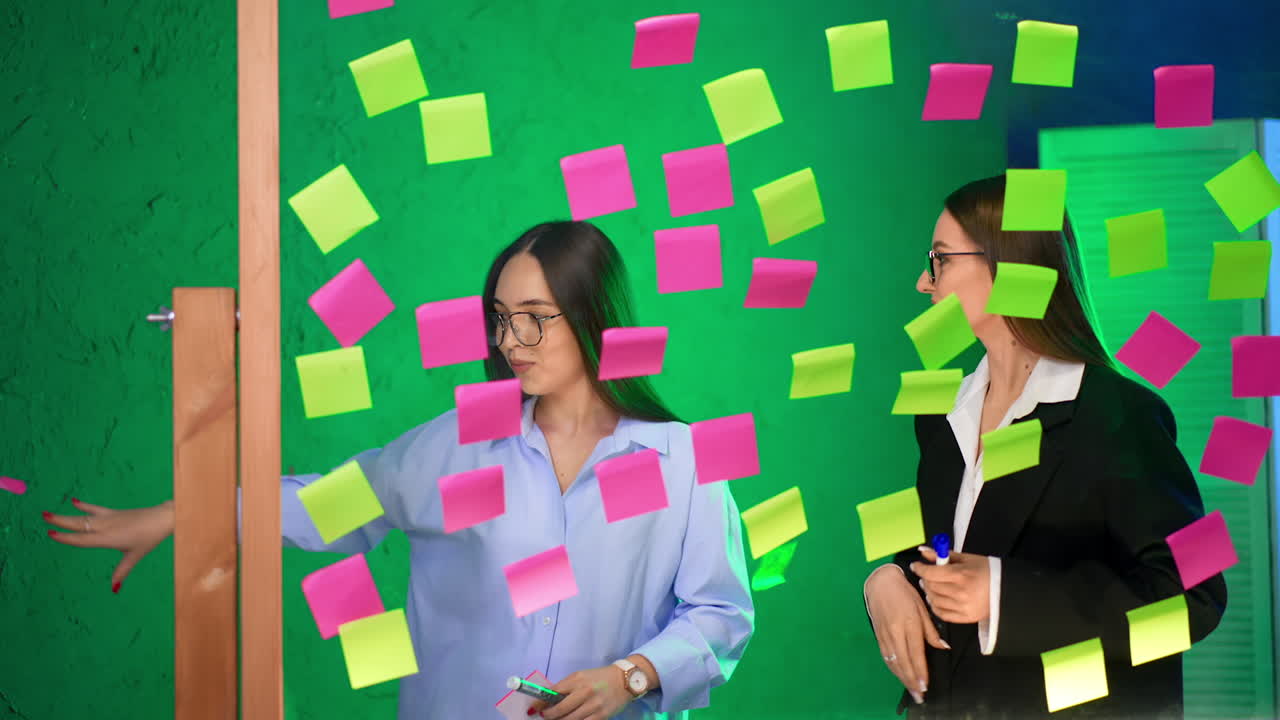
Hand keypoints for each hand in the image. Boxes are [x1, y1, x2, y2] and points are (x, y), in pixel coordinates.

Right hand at [43, 498, 174, 592]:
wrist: (161, 518)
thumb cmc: (149, 538)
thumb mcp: (135, 556)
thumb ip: (122, 571)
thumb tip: (114, 589)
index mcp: (107, 539)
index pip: (82, 539)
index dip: (66, 538)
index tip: (51, 534)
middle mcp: (105, 526)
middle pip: (79, 524)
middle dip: (61, 522)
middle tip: (44, 517)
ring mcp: (108, 518)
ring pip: (84, 516)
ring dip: (66, 515)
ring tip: (49, 513)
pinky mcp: (113, 512)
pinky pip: (95, 509)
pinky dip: (84, 506)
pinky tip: (74, 501)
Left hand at [535, 665, 632, 719]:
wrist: (624, 680)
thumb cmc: (599, 678)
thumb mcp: (581, 677)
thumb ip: (566, 687)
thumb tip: (548, 700)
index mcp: (577, 679)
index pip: (554, 692)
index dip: (541, 702)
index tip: (533, 709)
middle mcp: (585, 692)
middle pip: (560, 709)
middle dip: (548, 715)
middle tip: (544, 717)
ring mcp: (593, 705)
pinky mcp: (601, 716)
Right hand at [865, 565, 949, 704]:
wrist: (881, 583)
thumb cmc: (905, 593)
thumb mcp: (922, 608)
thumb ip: (931, 630)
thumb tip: (943, 648)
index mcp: (909, 623)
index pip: (915, 652)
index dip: (920, 671)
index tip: (925, 685)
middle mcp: (895, 632)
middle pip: (903, 661)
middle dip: (911, 680)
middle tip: (919, 695)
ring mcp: (885, 635)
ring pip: (893, 661)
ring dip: (902, 678)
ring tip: (911, 689)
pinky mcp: (878, 635)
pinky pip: (886, 656)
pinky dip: (894, 668)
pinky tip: (900, 675)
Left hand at [911, 546, 990, 623]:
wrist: (1005, 590)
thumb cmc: (988, 572)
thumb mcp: (966, 558)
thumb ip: (943, 555)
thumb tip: (924, 551)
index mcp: (962, 575)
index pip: (931, 573)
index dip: (920, 568)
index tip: (916, 565)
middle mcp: (961, 592)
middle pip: (932, 586)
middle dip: (925, 579)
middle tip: (926, 574)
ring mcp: (963, 607)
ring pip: (934, 600)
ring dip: (929, 592)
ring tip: (932, 586)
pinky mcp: (966, 618)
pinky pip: (942, 614)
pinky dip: (935, 606)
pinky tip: (937, 598)